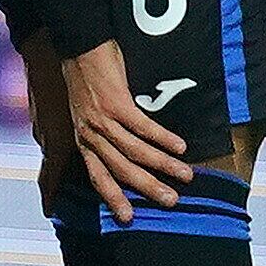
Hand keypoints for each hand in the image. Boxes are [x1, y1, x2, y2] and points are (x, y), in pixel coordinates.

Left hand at [61, 38, 190, 223]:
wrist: (80, 47)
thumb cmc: (88, 80)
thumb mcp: (87, 114)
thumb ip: (104, 135)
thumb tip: (129, 155)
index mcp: (83, 140)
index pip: (97, 176)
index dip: (113, 197)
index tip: (128, 218)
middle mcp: (89, 134)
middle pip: (120, 169)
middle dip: (147, 187)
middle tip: (171, 201)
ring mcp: (101, 120)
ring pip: (134, 151)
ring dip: (163, 165)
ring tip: (186, 175)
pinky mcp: (115, 103)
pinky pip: (143, 127)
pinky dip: (163, 139)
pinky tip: (181, 147)